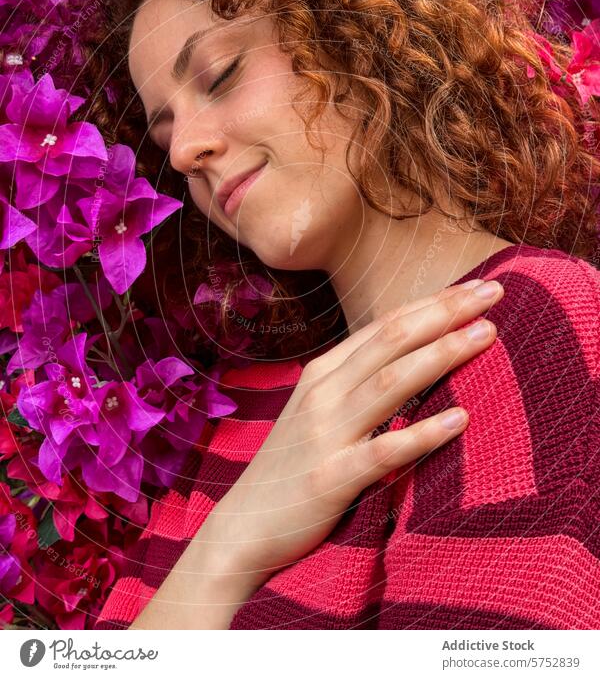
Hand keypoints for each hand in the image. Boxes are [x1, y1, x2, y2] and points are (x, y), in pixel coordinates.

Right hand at [198, 278, 503, 587]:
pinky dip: (421, 433)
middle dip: (444, 312)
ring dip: (441, 354)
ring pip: (390, 382)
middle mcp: (323, 392)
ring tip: (485, 335)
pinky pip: (382, 451)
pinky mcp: (330, 477)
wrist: (244, 525)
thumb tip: (413, 359)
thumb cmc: (292, 466)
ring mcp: (325, 432)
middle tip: (492, 292)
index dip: (432, 303)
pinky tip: (460, 420)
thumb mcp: (319, 410)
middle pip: (391, 339)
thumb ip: (358, 382)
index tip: (476, 286)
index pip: (384, 325)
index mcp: (323, 372)